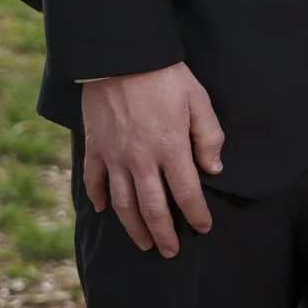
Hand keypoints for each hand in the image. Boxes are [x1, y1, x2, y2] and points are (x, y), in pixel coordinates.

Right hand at [81, 62, 224, 257]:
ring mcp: (114, 156)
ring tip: (143, 243)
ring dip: (133, 227)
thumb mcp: (198, 100)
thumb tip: (213, 170)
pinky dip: (99, 198)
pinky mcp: (94, 147)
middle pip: (153, 208)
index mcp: (170, 148)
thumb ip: (208, 137)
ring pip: (123, 203)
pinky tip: (105, 210)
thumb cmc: (165, 76)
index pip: (187, 193)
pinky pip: (94, 181)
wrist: (120, 56)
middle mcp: (141, 159)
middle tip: (170, 251)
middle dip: (164, 234)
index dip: (196, 214)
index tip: (204, 227)